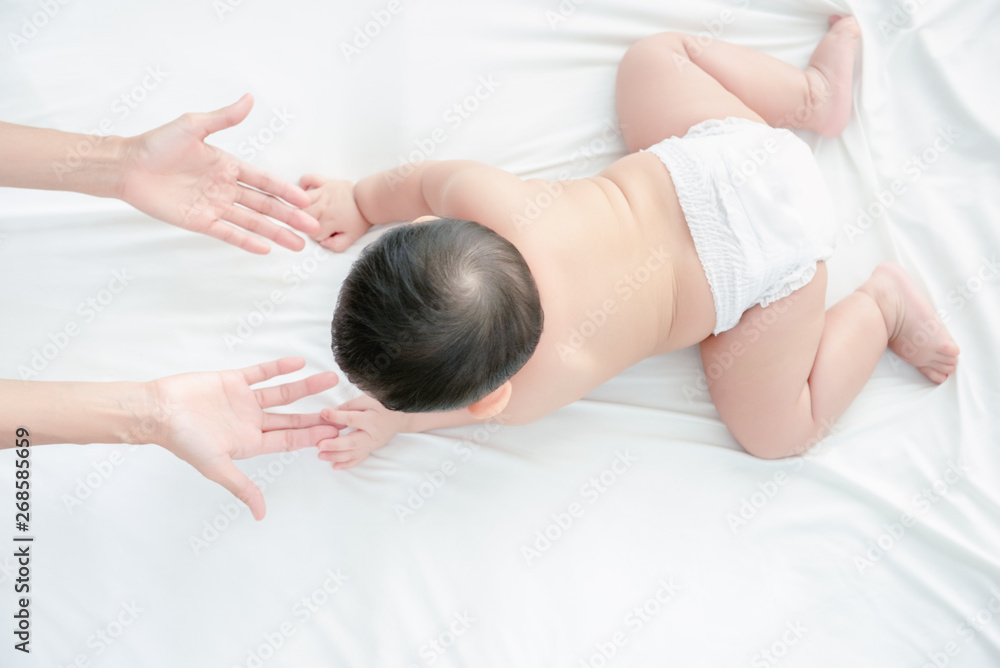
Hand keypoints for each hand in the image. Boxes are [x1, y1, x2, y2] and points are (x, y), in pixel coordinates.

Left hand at [119, 94, 319, 253]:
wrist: (127, 166)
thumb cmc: (156, 144)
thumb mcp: (193, 125)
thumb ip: (224, 118)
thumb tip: (249, 99)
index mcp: (228, 165)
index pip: (264, 180)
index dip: (285, 190)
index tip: (305, 199)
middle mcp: (225, 188)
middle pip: (265, 205)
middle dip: (290, 217)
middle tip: (313, 226)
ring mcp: (214, 206)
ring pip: (253, 222)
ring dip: (276, 232)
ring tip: (298, 244)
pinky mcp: (199, 221)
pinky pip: (228, 233)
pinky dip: (247, 241)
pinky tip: (266, 248)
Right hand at [148, 357, 339, 518]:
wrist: (158, 410)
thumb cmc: (184, 440)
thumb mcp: (217, 467)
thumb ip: (242, 488)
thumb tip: (260, 514)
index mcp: (250, 443)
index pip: (289, 441)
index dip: (312, 437)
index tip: (336, 433)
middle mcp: (250, 422)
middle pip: (292, 418)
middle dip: (316, 414)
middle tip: (342, 408)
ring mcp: (243, 401)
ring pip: (282, 393)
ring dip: (305, 386)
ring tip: (330, 377)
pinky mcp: (233, 381)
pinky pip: (261, 373)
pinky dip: (279, 368)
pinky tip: (299, 362)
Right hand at [300, 174, 371, 251]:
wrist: (370, 200)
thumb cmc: (361, 218)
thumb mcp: (352, 237)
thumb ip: (336, 245)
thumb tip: (323, 243)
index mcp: (328, 221)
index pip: (312, 233)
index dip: (319, 236)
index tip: (327, 234)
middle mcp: (322, 206)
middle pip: (303, 217)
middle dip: (307, 223)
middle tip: (316, 224)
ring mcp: (323, 193)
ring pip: (301, 200)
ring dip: (302, 207)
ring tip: (308, 211)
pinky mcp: (326, 183)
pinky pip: (309, 178)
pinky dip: (304, 182)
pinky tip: (305, 190)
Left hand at [316, 394, 408, 468]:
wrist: (401, 417)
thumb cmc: (383, 406)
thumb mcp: (367, 400)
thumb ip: (349, 406)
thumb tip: (330, 412)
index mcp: (372, 420)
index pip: (351, 419)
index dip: (336, 416)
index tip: (323, 413)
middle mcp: (372, 435)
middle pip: (352, 442)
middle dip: (335, 445)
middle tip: (320, 445)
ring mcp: (372, 445)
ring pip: (353, 454)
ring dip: (336, 456)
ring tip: (321, 456)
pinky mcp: (370, 450)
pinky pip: (358, 460)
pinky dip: (347, 465)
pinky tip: (334, 466)